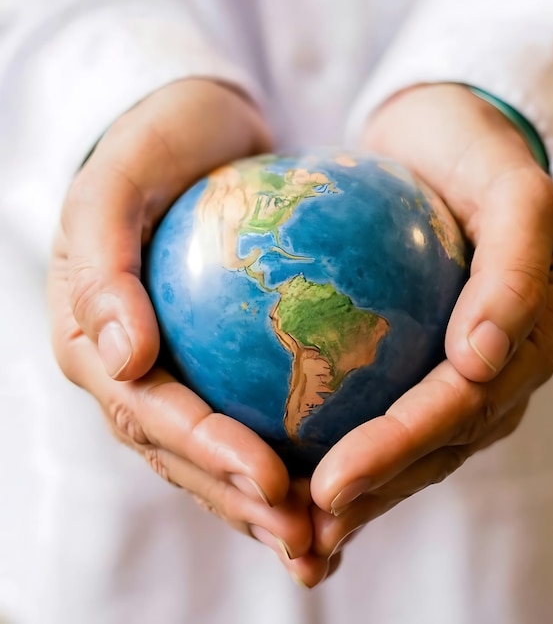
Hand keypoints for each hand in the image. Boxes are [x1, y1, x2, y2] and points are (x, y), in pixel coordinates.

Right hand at [47, 79, 328, 586]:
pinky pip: (250, 415)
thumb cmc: (152, 148)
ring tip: (325, 540)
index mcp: (93, 342)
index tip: (273, 480)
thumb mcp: (113, 184)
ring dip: (266, 502)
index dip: (206, 453)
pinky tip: (338, 477)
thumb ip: (103, 264)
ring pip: (216, 453)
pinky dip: (289, 453)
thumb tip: (125, 356)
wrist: (192, 133)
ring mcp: (171, 374)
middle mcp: (128, 372)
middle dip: (242, 502)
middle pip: (183, 454)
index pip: (149, 414)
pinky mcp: (212, 363)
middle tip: (308, 539)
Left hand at [309, 84, 552, 558]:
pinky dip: (344, 445)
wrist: (448, 140)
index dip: (399, 451)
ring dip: (359, 494)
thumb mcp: (516, 194)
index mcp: (526, 340)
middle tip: (303, 530)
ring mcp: (466, 373)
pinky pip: (385, 410)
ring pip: (413, 448)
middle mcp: (499, 370)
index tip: (330, 483)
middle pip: (435, 448)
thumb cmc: (480, 156)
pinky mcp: (426, 360)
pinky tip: (290, 467)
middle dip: (373, 493)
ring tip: (296, 530)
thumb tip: (479, 358)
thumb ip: (513, 269)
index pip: (459, 411)